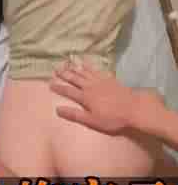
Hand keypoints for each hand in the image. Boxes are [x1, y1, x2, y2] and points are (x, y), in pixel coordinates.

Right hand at [49, 62, 164, 134]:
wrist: (134, 108)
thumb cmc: (113, 118)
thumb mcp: (92, 121)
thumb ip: (74, 115)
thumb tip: (57, 109)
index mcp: (85, 97)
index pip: (68, 91)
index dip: (58, 87)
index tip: (50, 83)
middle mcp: (90, 87)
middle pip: (75, 79)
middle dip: (64, 74)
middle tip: (55, 69)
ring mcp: (100, 81)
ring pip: (84, 72)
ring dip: (75, 68)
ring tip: (67, 63)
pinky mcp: (109, 79)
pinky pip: (96, 70)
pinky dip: (89, 65)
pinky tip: (86, 63)